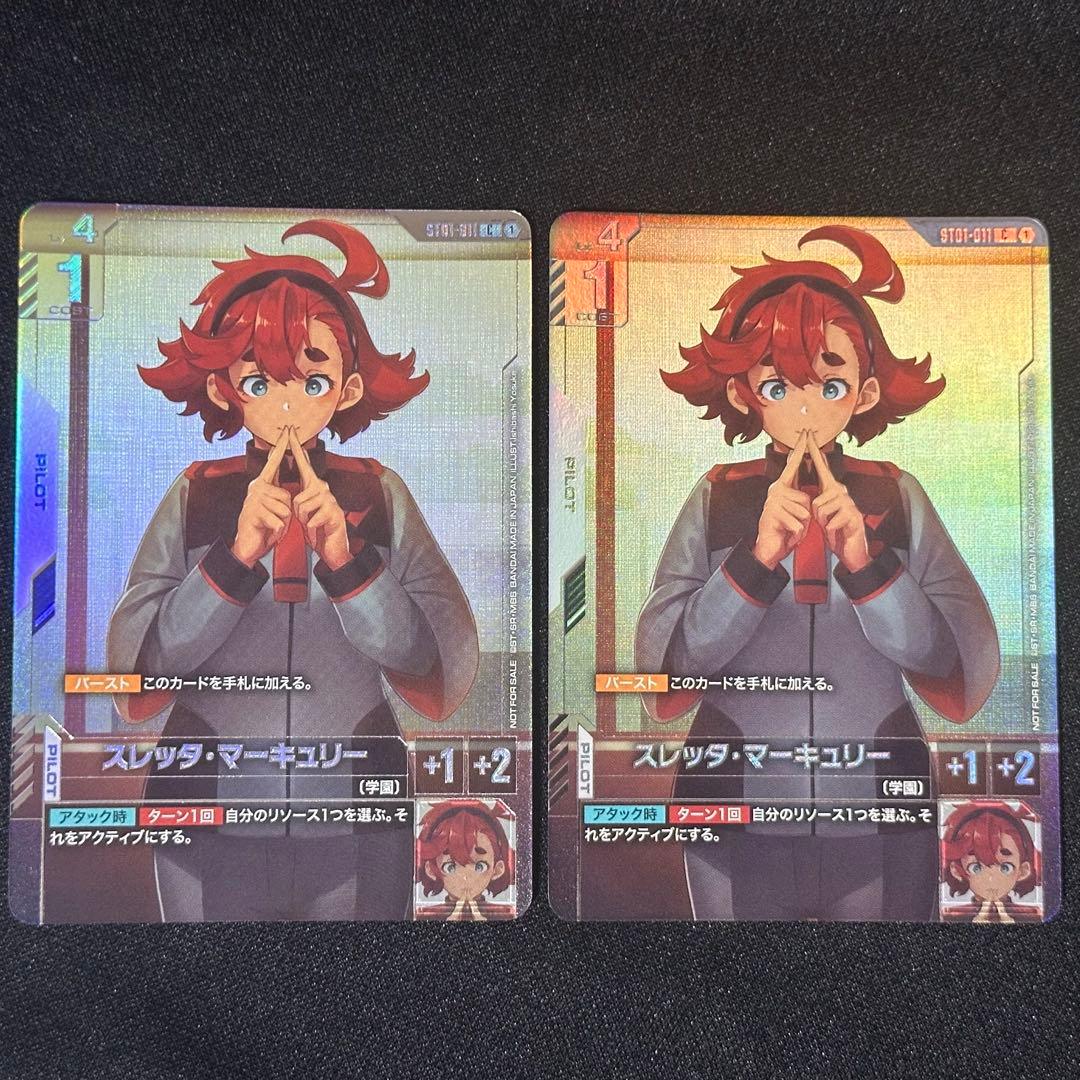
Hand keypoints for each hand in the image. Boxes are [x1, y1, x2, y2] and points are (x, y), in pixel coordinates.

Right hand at [231, 427, 292, 567]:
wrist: (249, 545)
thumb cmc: (265, 525)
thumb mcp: (274, 506)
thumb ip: (278, 491)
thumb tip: (283, 477)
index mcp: (262, 484)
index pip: (273, 462)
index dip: (280, 446)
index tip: (286, 429)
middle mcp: (255, 488)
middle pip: (287, 495)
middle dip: (286, 512)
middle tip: (273, 519)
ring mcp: (252, 501)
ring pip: (285, 509)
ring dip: (282, 522)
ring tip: (270, 525)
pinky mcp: (252, 514)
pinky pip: (279, 521)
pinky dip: (277, 530)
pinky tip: (267, 530)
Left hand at [289, 427, 350, 570]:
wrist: (332, 547)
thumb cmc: (317, 528)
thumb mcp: (304, 510)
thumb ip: (300, 496)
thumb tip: (294, 487)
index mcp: (314, 486)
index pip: (303, 463)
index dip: (296, 447)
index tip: (290, 429)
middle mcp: (324, 488)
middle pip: (298, 495)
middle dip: (298, 511)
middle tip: (309, 521)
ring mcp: (330, 499)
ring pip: (301, 507)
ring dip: (303, 520)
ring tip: (314, 524)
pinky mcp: (333, 513)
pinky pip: (310, 519)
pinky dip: (311, 527)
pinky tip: (319, 528)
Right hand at [752, 430, 812, 569]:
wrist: (770, 547)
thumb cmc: (785, 529)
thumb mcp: (796, 511)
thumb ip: (799, 497)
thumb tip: (805, 489)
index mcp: (782, 487)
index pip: (793, 465)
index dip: (799, 449)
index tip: (805, 432)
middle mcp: (775, 491)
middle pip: (805, 498)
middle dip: (805, 515)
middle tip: (793, 523)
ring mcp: (772, 502)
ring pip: (803, 511)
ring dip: (801, 525)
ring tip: (790, 528)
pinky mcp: (772, 515)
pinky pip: (798, 523)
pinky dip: (796, 533)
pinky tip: (786, 533)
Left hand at [806, 431, 869, 572]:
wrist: (851, 549)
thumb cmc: (836, 530)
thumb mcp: (822, 514)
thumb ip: (818, 499)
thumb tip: (812, 488)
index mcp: (833, 490)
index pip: (822, 467)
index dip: (815, 452)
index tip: (808, 434)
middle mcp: (842, 492)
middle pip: (817, 498)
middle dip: (817, 515)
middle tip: (829, 523)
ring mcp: (849, 503)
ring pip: (820, 510)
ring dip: (823, 523)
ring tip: (833, 527)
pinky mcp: (853, 516)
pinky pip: (829, 521)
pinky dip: (830, 530)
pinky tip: (838, 531)